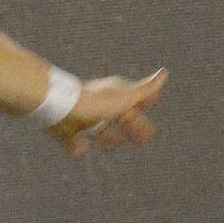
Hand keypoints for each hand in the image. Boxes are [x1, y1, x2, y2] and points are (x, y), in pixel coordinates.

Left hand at [50, 68, 166, 157]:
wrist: (60, 106)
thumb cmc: (95, 102)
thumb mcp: (124, 98)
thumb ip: (144, 90)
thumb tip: (164, 73)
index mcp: (116, 97)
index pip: (136, 103)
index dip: (144, 113)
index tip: (152, 128)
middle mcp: (101, 105)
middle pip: (120, 119)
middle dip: (132, 128)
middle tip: (142, 141)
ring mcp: (84, 117)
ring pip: (99, 131)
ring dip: (107, 138)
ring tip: (110, 144)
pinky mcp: (68, 128)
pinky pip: (74, 141)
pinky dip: (77, 147)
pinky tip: (80, 149)